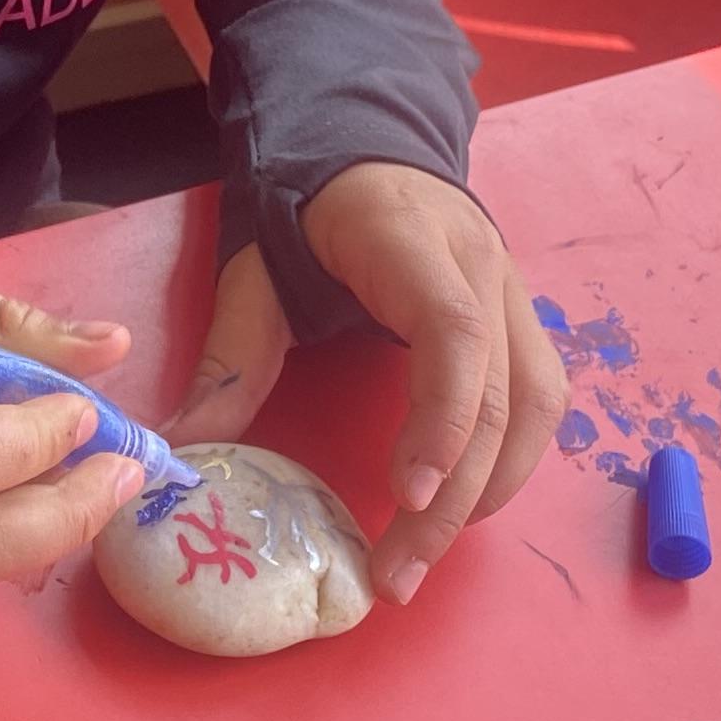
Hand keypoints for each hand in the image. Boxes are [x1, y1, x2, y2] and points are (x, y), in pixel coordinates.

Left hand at [172, 167, 564, 602]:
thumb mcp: (254, 271)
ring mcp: (514, 292)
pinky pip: (538, 400)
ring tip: (425, 553)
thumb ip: (229, 359)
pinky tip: (463, 505)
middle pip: (498, 394)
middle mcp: (483, 267)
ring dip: (491, 490)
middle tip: (395, 575)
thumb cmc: (305, 211)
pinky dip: (508, 461)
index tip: (407, 494)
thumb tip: (182, 450)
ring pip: (536, 406)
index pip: (453, 331)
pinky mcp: (522, 320)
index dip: (440, 418)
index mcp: (411, 243)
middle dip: (453, 498)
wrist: (362, 145)